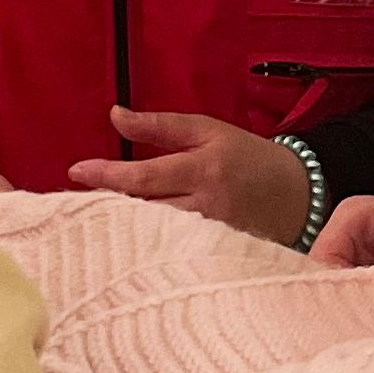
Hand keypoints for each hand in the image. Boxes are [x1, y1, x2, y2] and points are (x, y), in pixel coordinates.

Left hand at [68, 107, 312, 245]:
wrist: (298, 193)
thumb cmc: (249, 157)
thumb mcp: (209, 130)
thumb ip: (160, 125)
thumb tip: (115, 115)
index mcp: (203, 168)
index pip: (145, 176)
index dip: (107, 175)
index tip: (76, 171)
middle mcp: (206, 206)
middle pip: (143, 210)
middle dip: (107, 206)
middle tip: (75, 203)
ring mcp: (210, 236)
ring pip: (154, 235)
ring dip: (123, 227)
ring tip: (95, 222)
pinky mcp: (214, 257)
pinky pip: (171, 252)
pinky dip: (147, 246)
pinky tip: (128, 245)